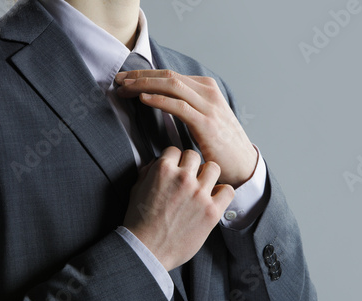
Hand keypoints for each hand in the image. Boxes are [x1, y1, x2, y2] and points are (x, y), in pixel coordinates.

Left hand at [115, 69, 257, 187]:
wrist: (243, 165)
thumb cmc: (221, 145)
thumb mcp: (204, 119)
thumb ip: (187, 107)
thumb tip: (161, 101)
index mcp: (206, 88)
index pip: (170, 75)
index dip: (145, 75)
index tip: (125, 80)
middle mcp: (208, 92)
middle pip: (168, 76)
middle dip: (140, 76)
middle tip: (118, 81)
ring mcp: (209, 106)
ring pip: (171, 86)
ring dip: (144, 85)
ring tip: (124, 88)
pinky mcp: (206, 123)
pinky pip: (178, 106)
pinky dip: (159, 100)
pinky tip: (143, 99)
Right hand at [123, 147, 234, 270]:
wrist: (146, 250)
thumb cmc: (139, 222)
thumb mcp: (136, 190)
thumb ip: (148, 172)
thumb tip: (157, 163)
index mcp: (163, 170)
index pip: (175, 150)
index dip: (174, 160)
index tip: (175, 169)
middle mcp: (183, 178)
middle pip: (195, 156)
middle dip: (190, 166)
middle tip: (188, 179)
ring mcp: (199, 194)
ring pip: (213, 168)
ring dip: (208, 176)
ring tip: (202, 187)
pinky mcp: (211, 211)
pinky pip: (228, 191)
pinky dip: (222, 193)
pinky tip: (214, 199)